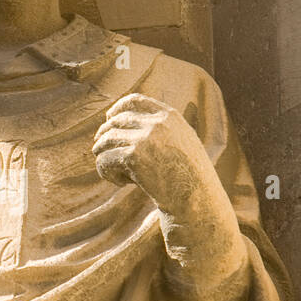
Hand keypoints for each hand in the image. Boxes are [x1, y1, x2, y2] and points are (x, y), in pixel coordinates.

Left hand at [93, 94, 214, 217]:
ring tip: (115, 172)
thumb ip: (162, 129)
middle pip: (115, 121)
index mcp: (170, 116)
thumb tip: (128, 124)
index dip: (116, 109)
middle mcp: (156, 123)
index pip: (134, 100)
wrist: (197, 199)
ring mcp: (144, 138)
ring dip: (103, 156)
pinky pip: (104, 159)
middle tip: (103, 152)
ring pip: (106, 140)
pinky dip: (106, 172)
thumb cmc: (190, 177)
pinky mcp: (133, 156)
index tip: (108, 120)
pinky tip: (121, 183)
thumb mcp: (183, 142)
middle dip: (104, 136)